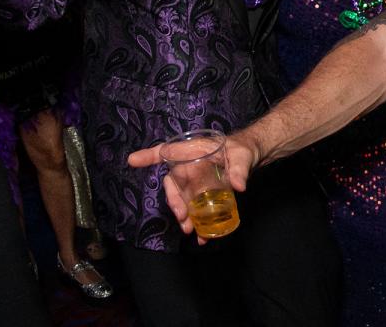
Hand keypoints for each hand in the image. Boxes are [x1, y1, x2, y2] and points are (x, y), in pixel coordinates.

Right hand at [127, 133, 257, 244]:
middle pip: (173, 184)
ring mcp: (196, 182)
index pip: (167, 151)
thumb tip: (239, 186)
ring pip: (183, 200)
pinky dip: (197, 223)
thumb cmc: (243, 149)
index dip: (148, 156)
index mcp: (194, 151)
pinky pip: (195, 209)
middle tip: (182, 217)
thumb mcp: (243, 155)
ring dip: (183, 216)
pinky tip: (202, 236)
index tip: (132, 160)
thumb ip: (240, 168)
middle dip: (174, 202)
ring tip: (190, 230)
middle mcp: (190, 167)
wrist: (253, 159)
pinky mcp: (205, 195)